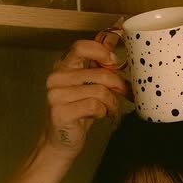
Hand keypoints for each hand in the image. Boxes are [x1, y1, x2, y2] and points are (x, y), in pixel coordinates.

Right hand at [43, 29, 132, 156]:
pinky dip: (104, 112)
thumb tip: (112, 39)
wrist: (61, 143)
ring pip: (100, 91)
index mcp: (62, 66)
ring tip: (112, 110)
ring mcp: (56, 95)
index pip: (81, 47)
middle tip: (127, 94)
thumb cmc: (77, 113)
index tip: (115, 62)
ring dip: (113, 103)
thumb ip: (97, 64)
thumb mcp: (88, 86)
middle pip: (100, 73)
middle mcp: (56, 77)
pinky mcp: (61, 111)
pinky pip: (95, 106)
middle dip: (119, 85)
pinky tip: (102, 115)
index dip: (102, 51)